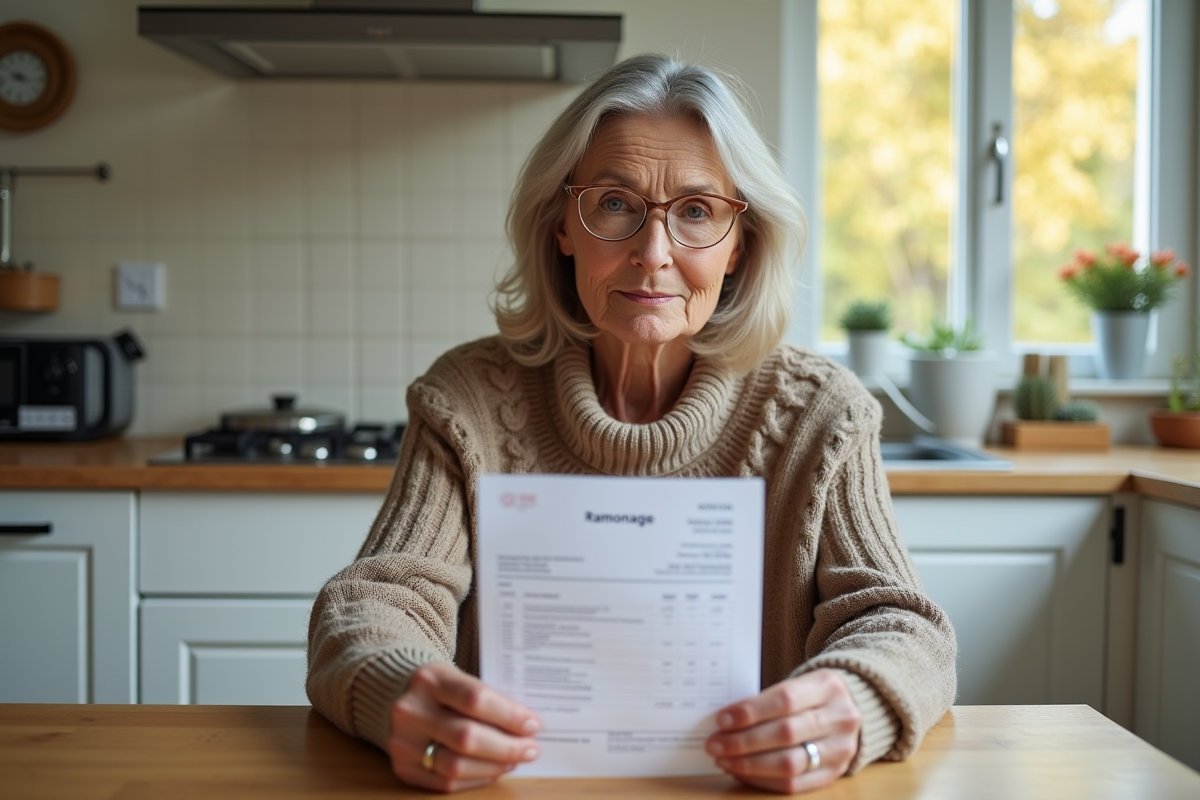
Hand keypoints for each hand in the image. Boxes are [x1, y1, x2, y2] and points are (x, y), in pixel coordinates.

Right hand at [387, 662, 541, 792]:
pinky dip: (476, 779)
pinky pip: (445, 783)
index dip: (509, 715)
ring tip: (513, 760)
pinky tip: (492, 770)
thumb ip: (487, 699)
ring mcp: (403, 742)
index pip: (475, 699)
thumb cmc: (440, 688)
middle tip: (530, 749)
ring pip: (456, 766)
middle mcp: (410, 711)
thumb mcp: (458, 678)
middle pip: (467, 737)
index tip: (533, 724)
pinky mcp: (403, 768)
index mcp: (429, 679)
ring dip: (493, 767)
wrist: (396, 697)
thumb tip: (526, 727)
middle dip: (506, 747)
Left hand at [705, 669, 860, 793]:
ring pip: (789, 763)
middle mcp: (840, 718)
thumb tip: (725, 721)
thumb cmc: (811, 695)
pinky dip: (762, 780)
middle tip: (714, 743)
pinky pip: (794, 784)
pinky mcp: (835, 774)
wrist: (853, 709)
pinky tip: (742, 772)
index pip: (785, 699)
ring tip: (724, 759)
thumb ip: (767, 700)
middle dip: (743, 741)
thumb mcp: (798, 684)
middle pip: (786, 733)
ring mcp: (841, 749)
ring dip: (749, 764)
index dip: (750, 711)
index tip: (722, 719)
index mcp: (828, 686)